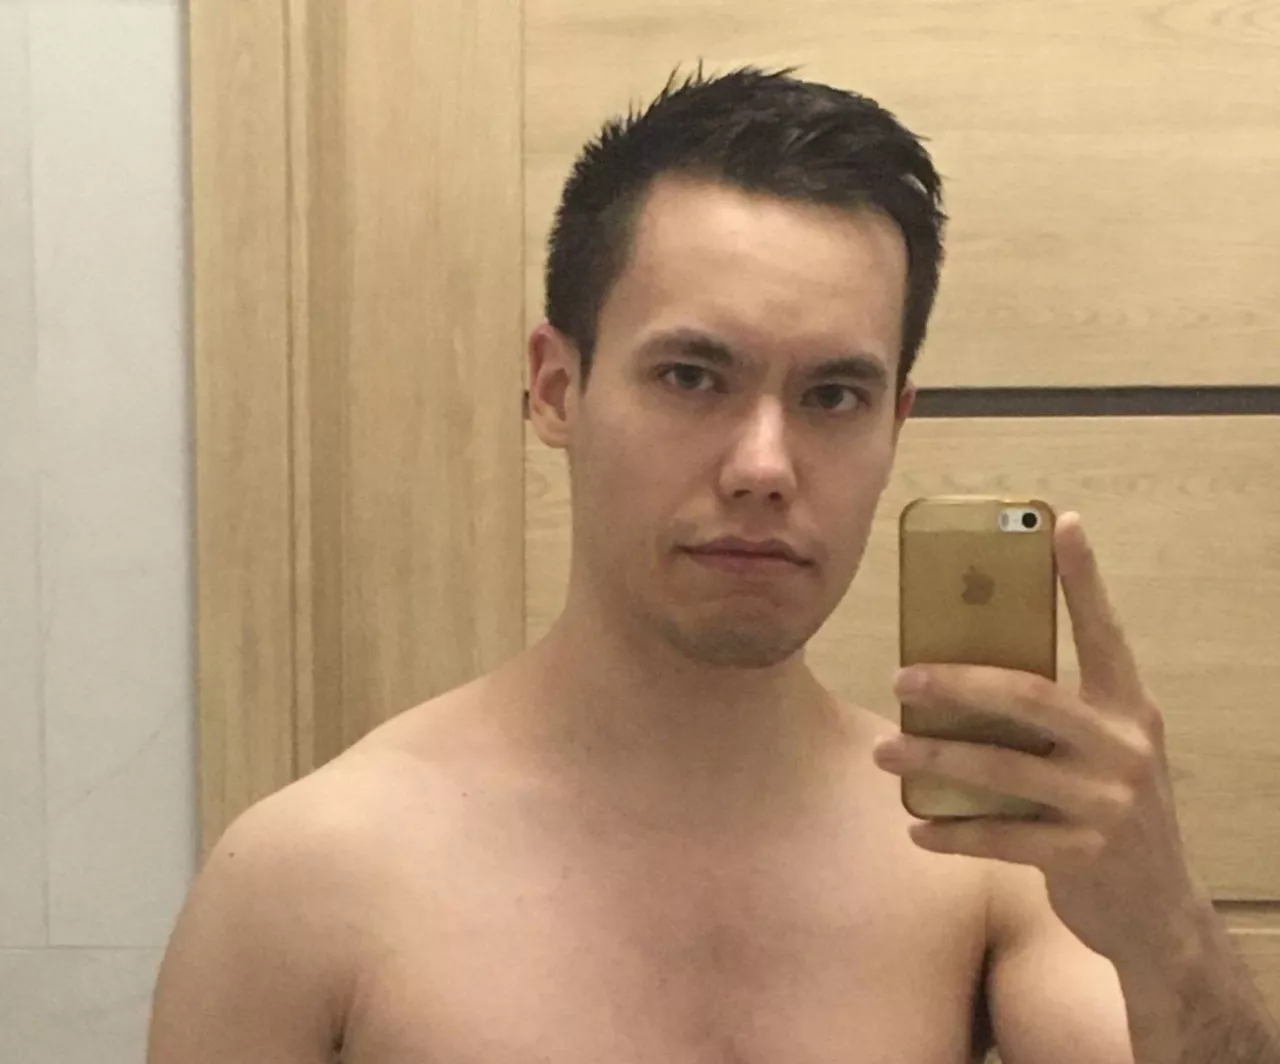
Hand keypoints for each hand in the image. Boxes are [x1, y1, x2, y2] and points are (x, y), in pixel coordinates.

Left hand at [872, 512, 1207, 965]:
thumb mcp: (1107, 756)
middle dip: (957, 683)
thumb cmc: (1114, 814)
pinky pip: (998, 835)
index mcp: (1129, 710)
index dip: (1084, 579)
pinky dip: (950, 831)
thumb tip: (963, 681)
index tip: (1059, 523)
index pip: (1105, 632)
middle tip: (902, 678)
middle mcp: (1123, 748)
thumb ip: (1061, 718)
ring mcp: (1106, 804)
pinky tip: (916, 826)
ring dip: (932, 758)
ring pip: (1000, 767)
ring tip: (885, 751)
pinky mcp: (1081, 856)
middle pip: (1028, 696)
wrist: (1160, 915)